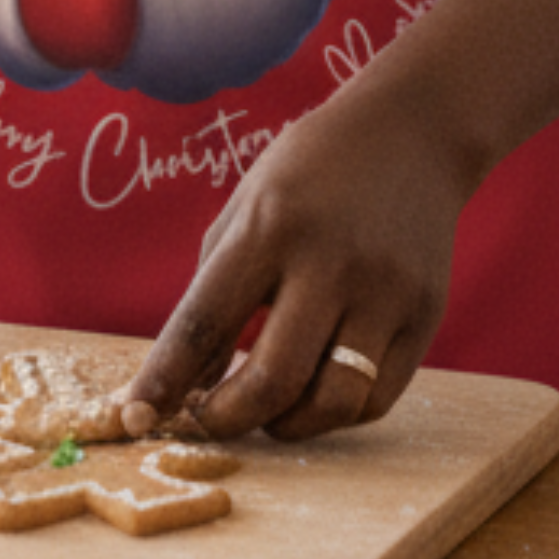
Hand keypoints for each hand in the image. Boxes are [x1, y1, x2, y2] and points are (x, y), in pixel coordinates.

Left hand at [117, 77, 475, 444]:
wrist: (411, 133)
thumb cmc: (310, 172)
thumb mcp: (247, 208)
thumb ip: (213, 294)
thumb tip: (188, 387)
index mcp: (271, 224)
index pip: (206, 319)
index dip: (164, 378)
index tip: (134, 417)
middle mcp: (330, 260)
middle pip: (273, 379)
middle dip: (226, 418)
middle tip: (207, 418)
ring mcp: (385, 291)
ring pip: (333, 402)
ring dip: (286, 425)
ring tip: (267, 410)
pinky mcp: (425, 315)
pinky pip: (376, 399)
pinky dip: (335, 412)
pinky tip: (316, 390)